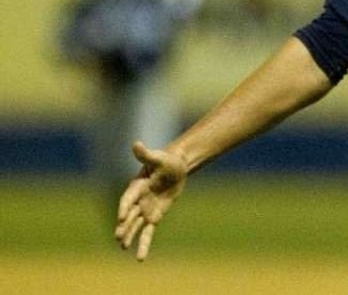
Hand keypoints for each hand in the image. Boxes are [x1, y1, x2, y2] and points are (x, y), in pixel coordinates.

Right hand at [114, 141, 188, 260]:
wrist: (176, 167)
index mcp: (137, 186)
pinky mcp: (154, 216)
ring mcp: (145, 209)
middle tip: (118, 237)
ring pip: (136, 225)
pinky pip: (148, 231)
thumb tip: (136, 144)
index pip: (129, 198)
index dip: (125, 206)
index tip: (120, 216)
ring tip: (122, 247)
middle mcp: (138, 200)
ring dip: (129, 235)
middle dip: (124, 225)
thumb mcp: (158, 157)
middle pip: (129, 215)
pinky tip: (140, 257)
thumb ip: (146, 154)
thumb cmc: (167, 160)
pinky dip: (144, 243)